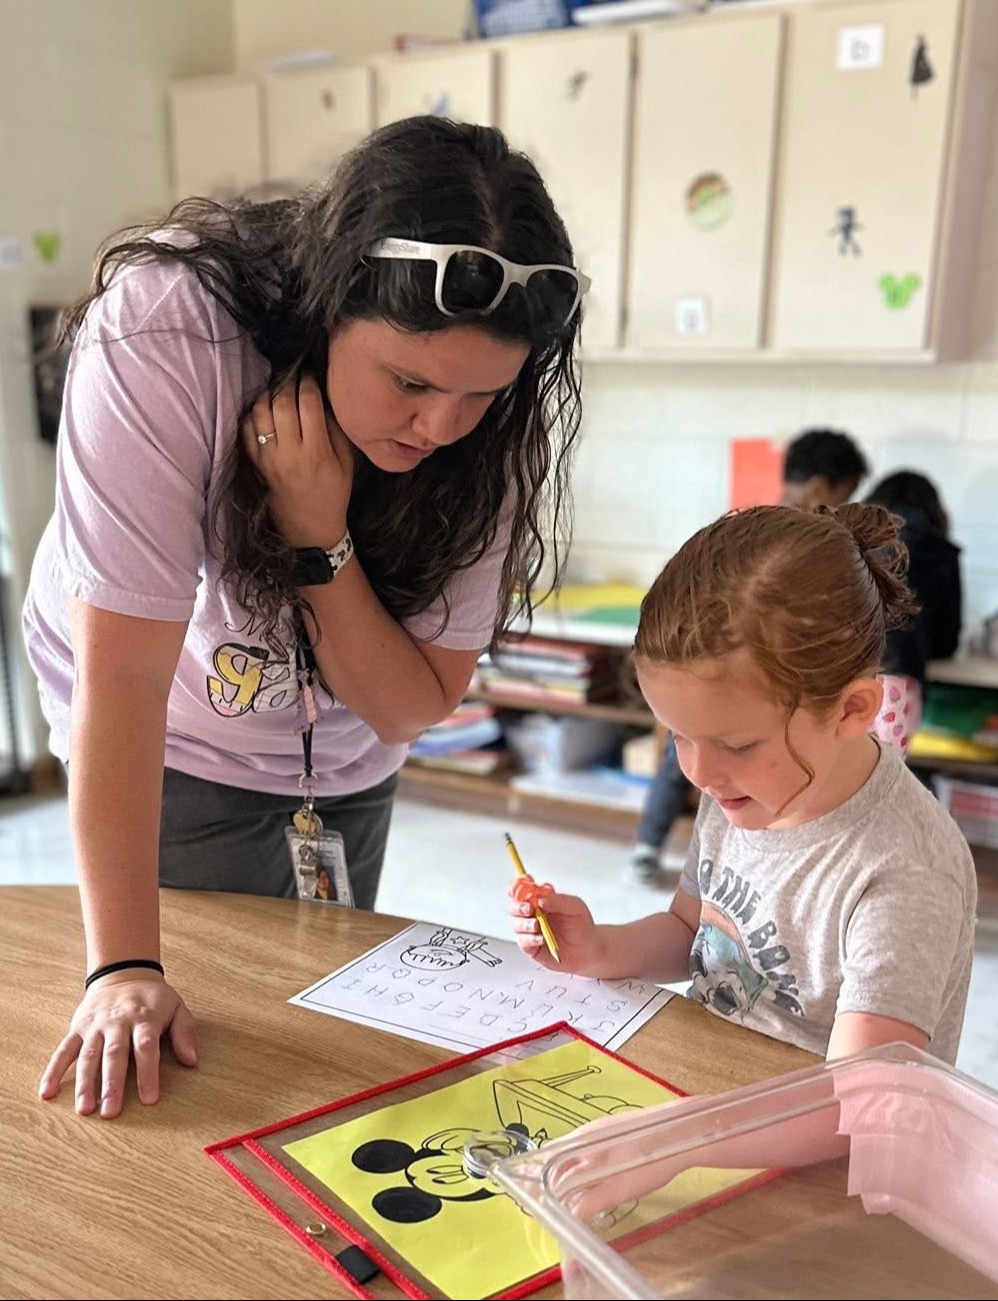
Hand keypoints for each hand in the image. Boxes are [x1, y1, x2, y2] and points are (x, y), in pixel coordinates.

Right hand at [39, 974, 197, 1118]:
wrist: (123, 972)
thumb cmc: (152, 998)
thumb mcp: (177, 1007)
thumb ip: (185, 1033)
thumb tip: (191, 1060)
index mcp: (144, 1018)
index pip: (145, 1048)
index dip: (147, 1073)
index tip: (149, 1099)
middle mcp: (117, 1023)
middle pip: (114, 1055)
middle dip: (112, 1085)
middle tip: (110, 1113)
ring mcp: (95, 1026)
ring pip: (88, 1056)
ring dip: (84, 1084)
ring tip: (84, 1109)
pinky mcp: (78, 1028)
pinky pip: (64, 1050)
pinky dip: (54, 1071)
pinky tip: (47, 1093)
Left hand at [244, 373, 354, 547]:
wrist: (310, 529)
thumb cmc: (333, 494)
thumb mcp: (346, 464)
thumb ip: (336, 431)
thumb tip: (325, 398)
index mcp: (316, 453)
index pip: (309, 405)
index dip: (309, 383)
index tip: (311, 374)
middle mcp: (289, 454)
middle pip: (282, 404)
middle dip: (288, 382)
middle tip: (294, 374)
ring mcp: (268, 459)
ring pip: (260, 413)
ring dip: (268, 394)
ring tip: (279, 388)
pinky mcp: (256, 465)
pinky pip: (247, 430)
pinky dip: (253, 414)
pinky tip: (264, 408)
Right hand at [507, 879, 602, 973]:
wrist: (588, 948)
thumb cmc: (581, 924)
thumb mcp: (574, 906)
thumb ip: (557, 900)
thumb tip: (540, 899)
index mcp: (540, 900)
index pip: (522, 890)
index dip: (518, 886)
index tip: (523, 884)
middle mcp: (532, 915)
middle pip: (513, 907)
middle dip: (518, 906)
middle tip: (529, 908)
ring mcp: (530, 931)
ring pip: (516, 925)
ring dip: (524, 924)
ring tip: (536, 925)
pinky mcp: (531, 947)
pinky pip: (523, 942)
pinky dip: (529, 939)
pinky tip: (540, 939)